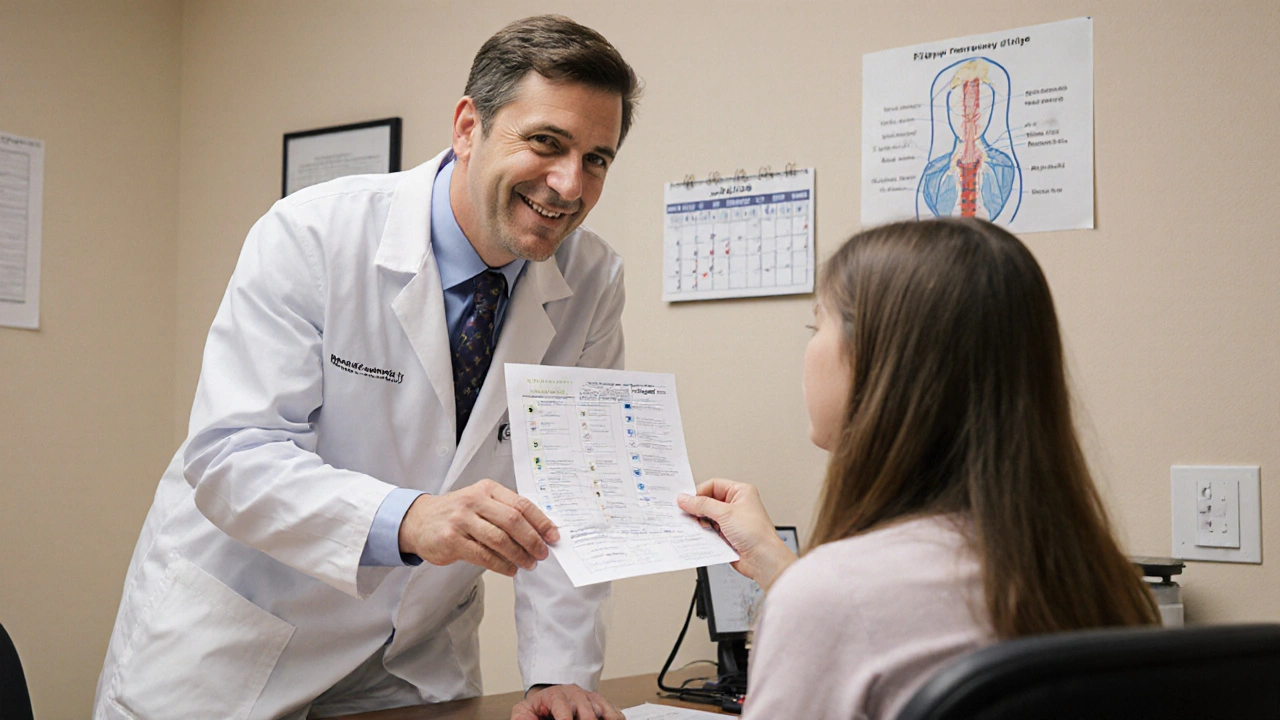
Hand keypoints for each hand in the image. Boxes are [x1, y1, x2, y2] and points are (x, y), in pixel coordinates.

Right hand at [398, 479, 558, 575]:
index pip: (521, 504)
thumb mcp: (480, 502)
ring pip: (499, 539)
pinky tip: (510, 569)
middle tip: (542, 553)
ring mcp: (461, 520)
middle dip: (532, 540)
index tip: (553, 536)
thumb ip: (505, 511)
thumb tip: (539, 531)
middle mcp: (474, 501)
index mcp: (487, 489)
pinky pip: (483, 555)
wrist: (419, 521)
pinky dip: (501, 565)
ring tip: (528, 564)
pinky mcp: (451, 540)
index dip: (541, 521)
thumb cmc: (456, 513)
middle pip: (513, 521)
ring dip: (519, 555)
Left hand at [510, 684, 621, 719]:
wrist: (547, 698)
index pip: (562, 707)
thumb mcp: (522, 712)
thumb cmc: (537, 709)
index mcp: (555, 696)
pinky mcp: (599, 703)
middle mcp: (574, 694)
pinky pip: (613, 710)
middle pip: (586, 710)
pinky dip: (615, 717)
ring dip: (605, 718)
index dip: (565, 718)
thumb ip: (522, 719)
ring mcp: (589, 698)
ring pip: (602, 708)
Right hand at [678, 478, 797, 590]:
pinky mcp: (727, 534)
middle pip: (708, 501)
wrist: (763, 559)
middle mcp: (736, 504)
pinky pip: (709, 530)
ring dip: (701, 522)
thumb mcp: (725, 513)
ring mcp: (731, 520)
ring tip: (698, 526)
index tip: (685, 501)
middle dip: (698, 509)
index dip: (699, 492)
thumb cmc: (756, 534)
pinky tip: (702, 535)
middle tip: (687, 514)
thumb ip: (702, 505)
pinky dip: (704, 532)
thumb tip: (685, 499)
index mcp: (740, 492)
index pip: (713, 485)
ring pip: (707, 516)